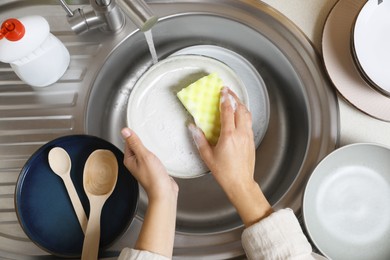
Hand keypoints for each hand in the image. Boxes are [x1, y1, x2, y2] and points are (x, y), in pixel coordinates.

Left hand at [121, 128, 177, 257]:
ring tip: (155, 139)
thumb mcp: (144, 156)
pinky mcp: (153, 169)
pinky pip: (153, 157)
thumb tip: (125, 131)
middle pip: (137, 146)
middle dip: (142, 139)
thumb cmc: (154, 177)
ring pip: (145, 151)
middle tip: (148, 130)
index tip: (139, 126)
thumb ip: (135, 143)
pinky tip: (161, 150)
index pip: (129, 142)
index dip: (134, 134)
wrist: (164, 192)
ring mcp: (145, 166)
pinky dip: (156, 152)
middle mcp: (135, 163)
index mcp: (129, 160)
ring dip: (150, 146)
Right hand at [189, 87, 272, 226]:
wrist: (241, 182)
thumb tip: (193, 127)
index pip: (227, 112)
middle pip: (240, 109)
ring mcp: (248, 137)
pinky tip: (239, 115)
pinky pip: (249, 122)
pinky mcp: (251, 141)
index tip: (222, 91)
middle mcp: (240, 134)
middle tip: (228, 91)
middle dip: (234, 97)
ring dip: (240, 104)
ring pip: (247, 115)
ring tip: (234, 99)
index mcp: (229, 136)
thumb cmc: (224, 172)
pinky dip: (244, 114)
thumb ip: (200, 140)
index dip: (225, 99)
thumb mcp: (207, 156)